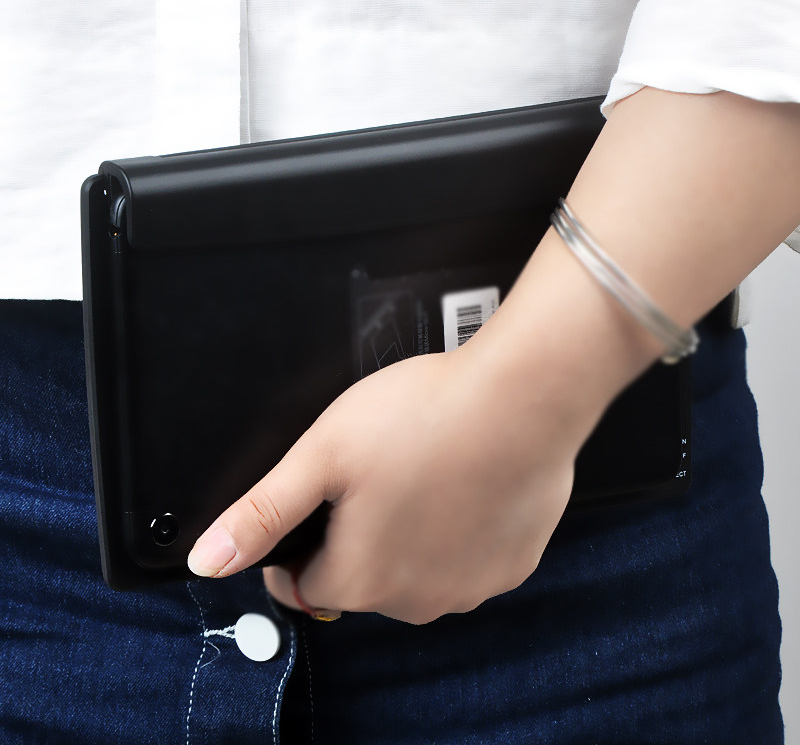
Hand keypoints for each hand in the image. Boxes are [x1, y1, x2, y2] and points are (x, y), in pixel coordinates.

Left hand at [187, 340, 586, 624]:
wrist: (521, 399)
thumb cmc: (425, 418)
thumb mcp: (322, 455)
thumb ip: (262, 514)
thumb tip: (207, 560)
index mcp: (360, 577)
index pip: (303, 583)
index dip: (299, 543)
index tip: (318, 503)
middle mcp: (415, 600)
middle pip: (362, 578)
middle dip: (358, 535)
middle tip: (375, 473)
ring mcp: (468, 588)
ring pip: (416, 570)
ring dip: (410, 535)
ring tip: (421, 474)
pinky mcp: (510, 567)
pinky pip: (465, 560)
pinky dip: (457, 533)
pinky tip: (462, 487)